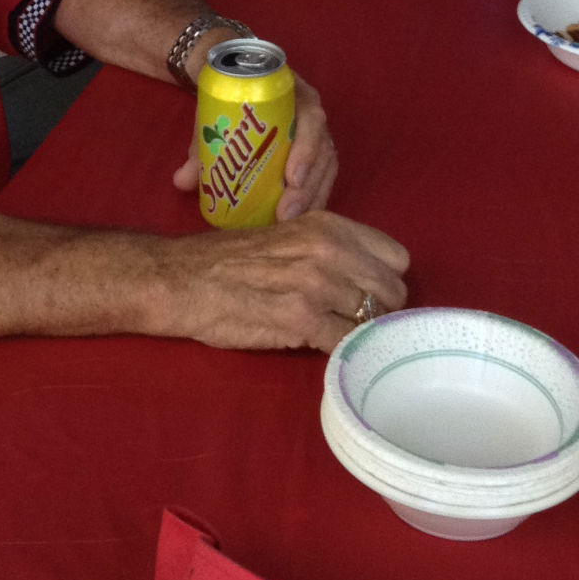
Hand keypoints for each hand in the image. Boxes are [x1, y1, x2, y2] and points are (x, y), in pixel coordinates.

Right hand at [157, 209, 409, 352]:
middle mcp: (329, 249)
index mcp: (328, 226)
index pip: (397, 257)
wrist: (182, 279)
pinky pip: (347, 344)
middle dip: (379, 311)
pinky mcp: (301, 318)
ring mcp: (317, 283)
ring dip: (360, 334)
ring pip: (374, 320)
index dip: (384, 280)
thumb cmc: (231, 261)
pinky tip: (323, 349)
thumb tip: (368, 282)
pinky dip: (343, 353)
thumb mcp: (289, 237)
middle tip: (352, 323)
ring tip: (336, 337)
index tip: (368, 295)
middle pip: (393, 292)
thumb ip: (330, 251)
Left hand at [173, 68, 336, 221]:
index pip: (311, 119)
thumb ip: (201, 146)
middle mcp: (312, 114)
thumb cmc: (230, 96)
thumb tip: (182, 181)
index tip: (290, 178)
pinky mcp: (315, 154)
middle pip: (323, 151)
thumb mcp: (214, 113)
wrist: (235, 79)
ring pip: (327, 169)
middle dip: (307, 187)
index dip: (306, 149)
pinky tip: (300, 222)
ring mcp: (317, 135)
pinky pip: (323, 178)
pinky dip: (314, 200)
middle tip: (285, 215)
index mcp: (294, 95)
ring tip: (291, 223)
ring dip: (312, 198)